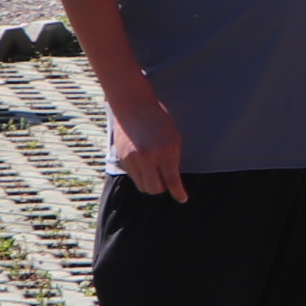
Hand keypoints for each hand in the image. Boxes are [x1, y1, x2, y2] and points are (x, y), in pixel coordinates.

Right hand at [109, 86, 184, 200]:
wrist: (134, 106)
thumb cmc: (159, 120)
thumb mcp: (174, 138)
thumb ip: (173, 159)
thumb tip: (173, 180)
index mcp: (165, 152)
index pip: (172, 181)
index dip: (178, 193)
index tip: (182, 198)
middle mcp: (148, 158)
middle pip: (154, 189)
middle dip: (162, 188)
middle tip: (166, 182)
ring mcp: (133, 160)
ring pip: (142, 185)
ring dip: (150, 183)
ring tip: (154, 172)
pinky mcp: (122, 159)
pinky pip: (132, 176)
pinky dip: (140, 175)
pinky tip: (143, 163)